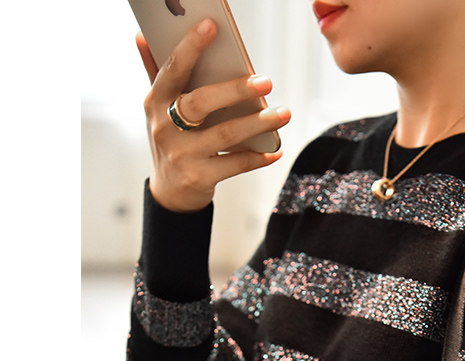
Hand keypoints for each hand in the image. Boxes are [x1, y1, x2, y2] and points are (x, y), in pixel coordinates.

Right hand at [137, 19, 291, 212]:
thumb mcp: (159, 110)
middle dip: (236, 90)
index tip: (212, 27)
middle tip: (266, 82)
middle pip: (201, 102)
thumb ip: (156, 74)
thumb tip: (143, 35)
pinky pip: (235, 164)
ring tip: (283, 113)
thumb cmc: (172, 141)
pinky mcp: (199, 177)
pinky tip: (275, 150)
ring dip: (258, 123)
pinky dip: (258, 157)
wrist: (171, 192)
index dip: (190, 47)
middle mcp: (165, 127)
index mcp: (155, 102)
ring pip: (225, 134)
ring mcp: (182, 155)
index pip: (173, 70)